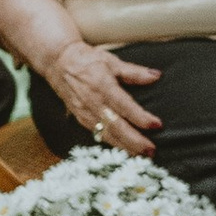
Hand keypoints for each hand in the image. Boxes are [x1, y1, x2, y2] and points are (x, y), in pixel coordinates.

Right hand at [50, 41, 162, 155]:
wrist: (58, 63)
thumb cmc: (87, 60)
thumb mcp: (112, 61)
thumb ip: (134, 72)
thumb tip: (156, 76)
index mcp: (103, 86)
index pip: (125, 106)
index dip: (141, 117)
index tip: (157, 125)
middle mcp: (93, 103)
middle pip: (115, 127)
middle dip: (134, 141)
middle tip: (151, 150)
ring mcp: (85, 113)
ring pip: (106, 135)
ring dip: (124, 147)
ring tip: (141, 156)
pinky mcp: (80, 118)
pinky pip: (96, 134)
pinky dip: (111, 144)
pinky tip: (123, 150)